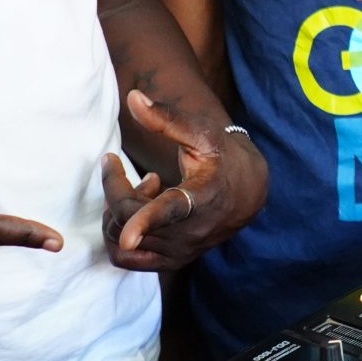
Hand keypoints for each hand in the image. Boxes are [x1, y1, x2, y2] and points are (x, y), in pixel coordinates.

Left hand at [99, 89, 268, 271]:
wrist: (247, 193)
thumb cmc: (221, 157)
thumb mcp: (201, 132)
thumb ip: (166, 117)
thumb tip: (133, 97)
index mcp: (203, 197)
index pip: (171, 211)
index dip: (146, 222)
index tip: (128, 235)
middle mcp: (191, 232)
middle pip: (127, 218)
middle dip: (114, 187)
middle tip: (117, 164)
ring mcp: (180, 252)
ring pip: (121, 239)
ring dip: (117, 210)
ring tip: (138, 189)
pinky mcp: (171, 263)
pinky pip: (125, 259)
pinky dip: (119, 234)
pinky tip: (136, 212)